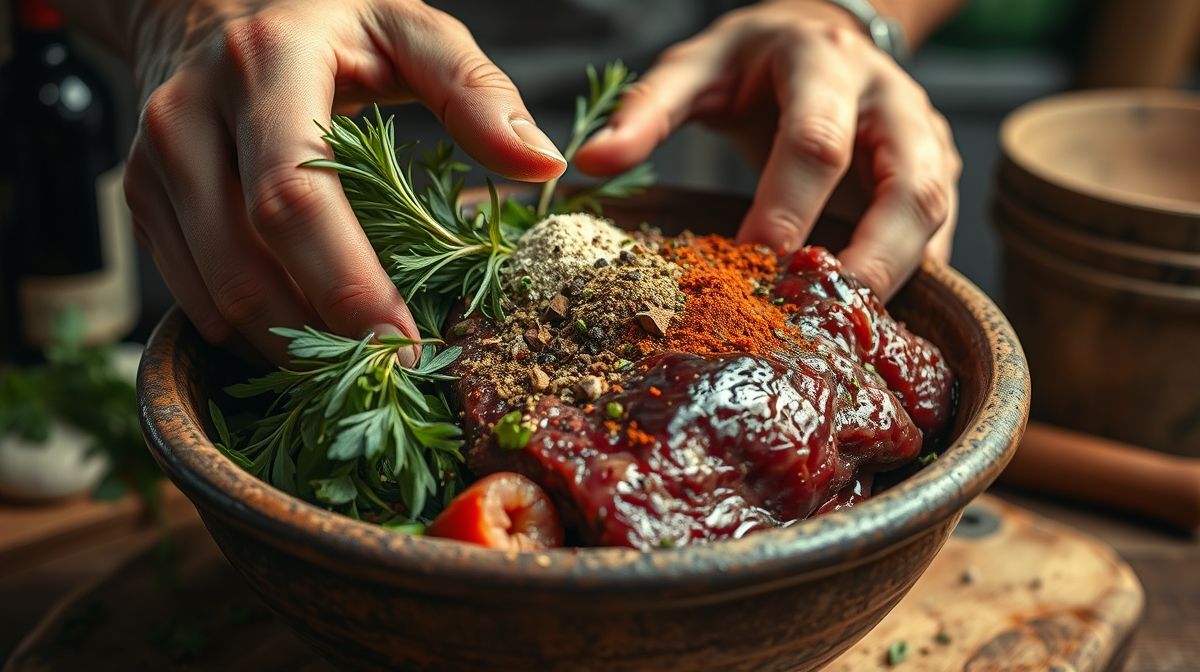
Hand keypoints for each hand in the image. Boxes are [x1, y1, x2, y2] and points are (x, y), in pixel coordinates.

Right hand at [121, 0, 565, 362]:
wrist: (204, 6)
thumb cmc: (328, 23)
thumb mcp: (409, 29)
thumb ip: (476, 91)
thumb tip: (542, 163)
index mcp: (266, 65)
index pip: (294, 194)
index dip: (347, 282)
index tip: (405, 346)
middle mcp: (190, 115)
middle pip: (246, 262)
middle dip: (320, 337)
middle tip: (391, 379)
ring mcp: (152, 162)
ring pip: (214, 294)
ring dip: (287, 347)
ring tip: (357, 367)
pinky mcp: (141, 199)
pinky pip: (191, 295)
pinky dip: (251, 332)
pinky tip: (307, 337)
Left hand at [575, 0, 960, 298]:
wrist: (820, 34)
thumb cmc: (752, 62)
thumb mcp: (697, 67)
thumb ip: (649, 110)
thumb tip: (590, 161)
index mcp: (824, 64)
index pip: (817, 144)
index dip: (788, 208)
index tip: (749, 264)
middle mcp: (889, 99)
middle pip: (907, 185)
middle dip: (869, 259)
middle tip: (820, 320)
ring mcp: (925, 134)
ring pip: (933, 213)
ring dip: (896, 277)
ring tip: (848, 334)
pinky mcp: (938, 168)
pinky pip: (936, 232)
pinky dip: (910, 278)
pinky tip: (869, 322)